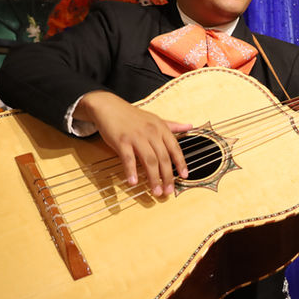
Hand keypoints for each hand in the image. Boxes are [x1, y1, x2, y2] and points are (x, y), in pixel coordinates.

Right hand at [76, 91, 191, 196]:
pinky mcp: (121, 141)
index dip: (180, 163)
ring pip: (149, 161)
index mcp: (161, 128)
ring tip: (156, 191)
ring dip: (153, 178)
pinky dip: (131, 171)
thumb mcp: (155, 119)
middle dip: (167, 177)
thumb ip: (172, 125)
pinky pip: (128, 159)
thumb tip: (190, 125)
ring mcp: (136, 137)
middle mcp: (151, 132)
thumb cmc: (133, 116)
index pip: (174, 148)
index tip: (184, 176)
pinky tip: (134, 182)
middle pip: (163, 158)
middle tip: (169, 191)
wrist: (109, 107)